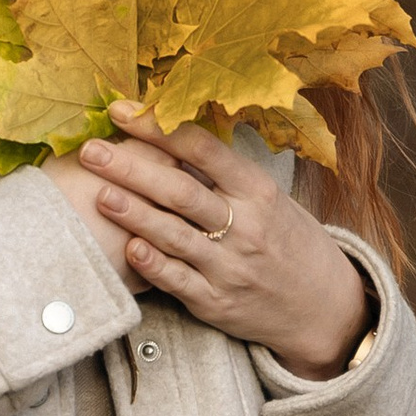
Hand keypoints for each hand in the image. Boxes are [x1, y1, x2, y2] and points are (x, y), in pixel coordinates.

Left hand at [48, 115, 367, 379]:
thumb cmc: (284, 239)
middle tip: (91, 151)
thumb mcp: (267, 197)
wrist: (324, 305)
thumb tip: (165, 130)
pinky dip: (153, 265)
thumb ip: (221, 173)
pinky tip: (128, 249)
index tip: (119, 110)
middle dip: (131, 169)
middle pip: (181, 192)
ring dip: (134, 214)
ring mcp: (230, 267)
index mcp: (256, 190)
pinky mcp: (217, 303)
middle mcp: (245, 227)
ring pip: (175, 236)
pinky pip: (179, 282)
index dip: (158, 128)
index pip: (201, 150)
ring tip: (98, 194)